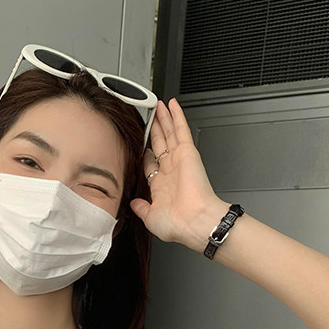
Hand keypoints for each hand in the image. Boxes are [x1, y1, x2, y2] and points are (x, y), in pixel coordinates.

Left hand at [130, 98, 229, 248]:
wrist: (194, 221)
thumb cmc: (178, 224)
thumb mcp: (150, 218)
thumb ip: (141, 208)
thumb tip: (134, 204)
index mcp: (162, 186)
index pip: (151, 164)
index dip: (145, 153)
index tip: (141, 145)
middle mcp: (171, 171)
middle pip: (161, 144)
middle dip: (156, 130)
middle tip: (151, 117)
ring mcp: (179, 160)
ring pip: (169, 133)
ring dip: (164, 119)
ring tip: (159, 105)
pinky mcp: (187, 152)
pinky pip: (180, 129)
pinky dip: (176, 116)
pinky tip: (172, 104)